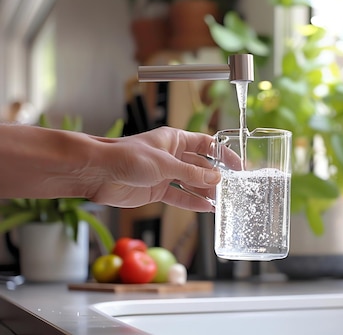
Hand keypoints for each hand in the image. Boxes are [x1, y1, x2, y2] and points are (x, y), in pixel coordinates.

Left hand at [88, 127, 220, 211]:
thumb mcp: (165, 164)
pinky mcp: (156, 190)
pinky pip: (179, 197)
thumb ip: (192, 174)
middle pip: (200, 166)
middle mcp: (171, 156)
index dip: (223, 154)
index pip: (206, 144)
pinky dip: (192, 202)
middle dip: (215, 178)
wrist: (98, 174)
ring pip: (192, 184)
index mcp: (174, 140)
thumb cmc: (126, 157)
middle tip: (231, 189)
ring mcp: (164, 174)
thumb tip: (216, 178)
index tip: (238, 166)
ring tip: (221, 202)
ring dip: (205, 192)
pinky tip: (205, 208)